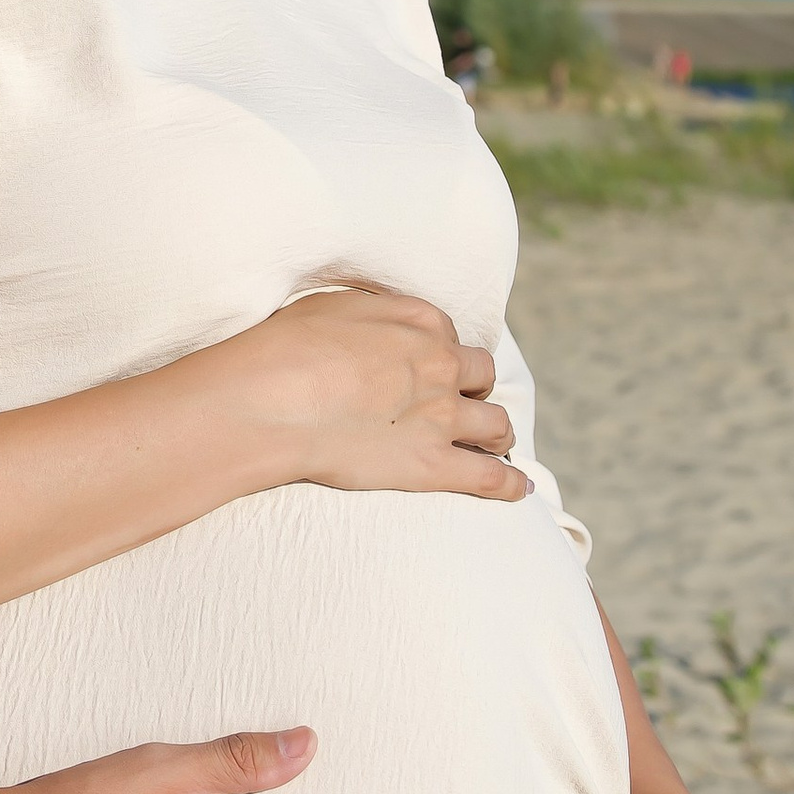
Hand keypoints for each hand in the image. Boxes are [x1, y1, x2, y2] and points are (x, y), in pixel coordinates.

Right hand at [224, 286, 526, 502]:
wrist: (273, 399)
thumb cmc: (287, 348)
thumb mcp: (333, 305)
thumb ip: (373, 313)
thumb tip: (384, 323)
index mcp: (419, 323)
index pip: (449, 336)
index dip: (440, 354)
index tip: (428, 369)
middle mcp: (441, 364)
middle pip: (481, 376)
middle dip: (474, 388)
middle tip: (458, 403)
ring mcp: (443, 417)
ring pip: (497, 424)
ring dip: (496, 433)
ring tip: (491, 444)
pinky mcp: (434, 465)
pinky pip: (490, 477)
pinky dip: (511, 483)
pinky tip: (520, 488)